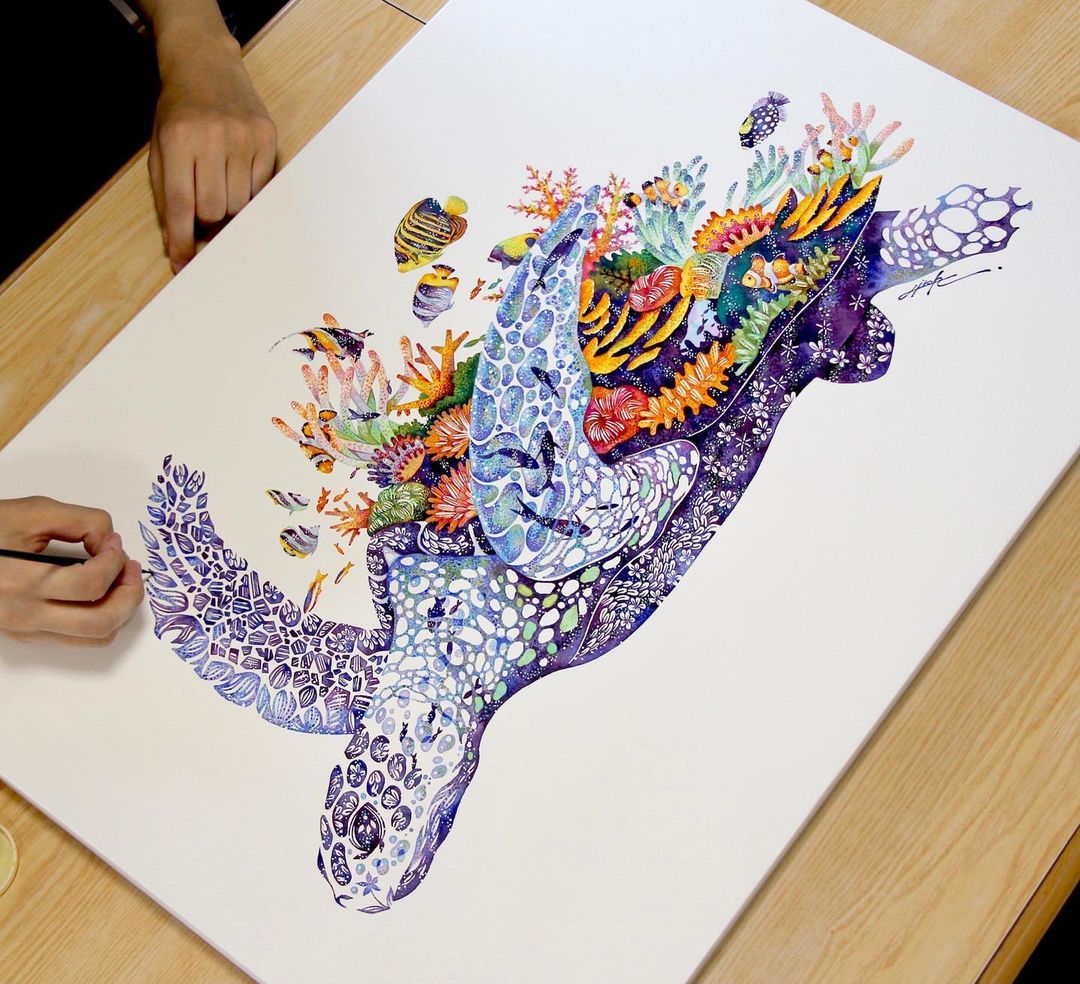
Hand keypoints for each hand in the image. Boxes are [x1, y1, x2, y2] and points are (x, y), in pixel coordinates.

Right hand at [0, 497, 143, 645]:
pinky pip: (76, 637)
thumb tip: (110, 539)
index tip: (114, 542)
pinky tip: (97, 591)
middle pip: (101, 623)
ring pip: (94, 638)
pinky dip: (99, 616)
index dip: (114, 560)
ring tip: (119, 579)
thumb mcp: (31, 513)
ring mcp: (25, 630)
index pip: (91, 585)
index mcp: (23, 584)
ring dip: (120, 609)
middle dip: (130, 594)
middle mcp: (25, 615)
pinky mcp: (25, 634)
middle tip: (130, 567)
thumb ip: (81, 521)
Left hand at [147, 15, 276, 272]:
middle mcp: (212, 138)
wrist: (205, 63)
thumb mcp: (160, 146)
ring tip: (223, 190)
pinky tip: (240, 178)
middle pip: (215, 210)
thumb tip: (179, 245)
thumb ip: (166, 194)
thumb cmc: (178, 111)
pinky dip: (250, 193)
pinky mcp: (268, 139)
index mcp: (178, 140)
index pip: (180, 206)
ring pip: (241, 204)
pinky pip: (262, 189)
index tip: (185, 264)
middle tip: (206, 214)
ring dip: (230, 208)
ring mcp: (244, 137)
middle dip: (209, 222)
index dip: (182, 241)